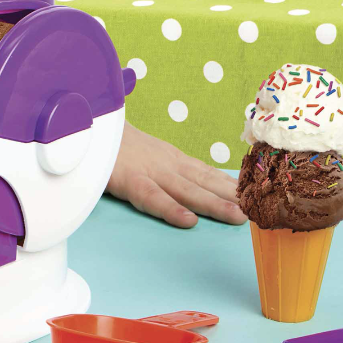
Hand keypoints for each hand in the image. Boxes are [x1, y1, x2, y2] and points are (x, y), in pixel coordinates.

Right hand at [107, 123, 246, 228]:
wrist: (82, 121)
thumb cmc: (109, 140)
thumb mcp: (141, 151)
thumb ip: (159, 164)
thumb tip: (180, 180)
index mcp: (169, 157)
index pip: (206, 173)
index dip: (231, 185)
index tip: (255, 196)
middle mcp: (166, 163)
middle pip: (205, 182)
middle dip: (233, 197)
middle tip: (260, 210)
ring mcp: (149, 171)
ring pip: (187, 191)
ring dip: (214, 204)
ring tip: (238, 218)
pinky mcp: (127, 180)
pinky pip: (152, 197)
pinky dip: (170, 209)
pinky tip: (189, 221)